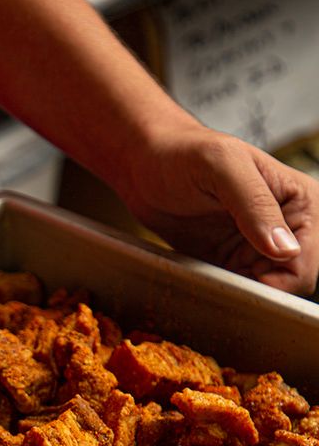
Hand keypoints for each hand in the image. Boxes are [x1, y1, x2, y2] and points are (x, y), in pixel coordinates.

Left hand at [123, 126, 318, 296]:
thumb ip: (255, 205)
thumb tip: (285, 248)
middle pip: (292, 281)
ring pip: (266, 290)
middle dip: (263, 287)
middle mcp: (286, 226)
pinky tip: (205, 276)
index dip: (284, 277)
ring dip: (242, 291)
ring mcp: (258, 246)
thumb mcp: (223, 167)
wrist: (144, 166)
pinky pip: (239, 289)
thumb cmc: (183, 154)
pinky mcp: (231, 261)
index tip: (251, 278)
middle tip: (227, 276)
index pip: (308, 258)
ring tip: (213, 272)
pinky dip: (226, 290)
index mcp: (300, 200)